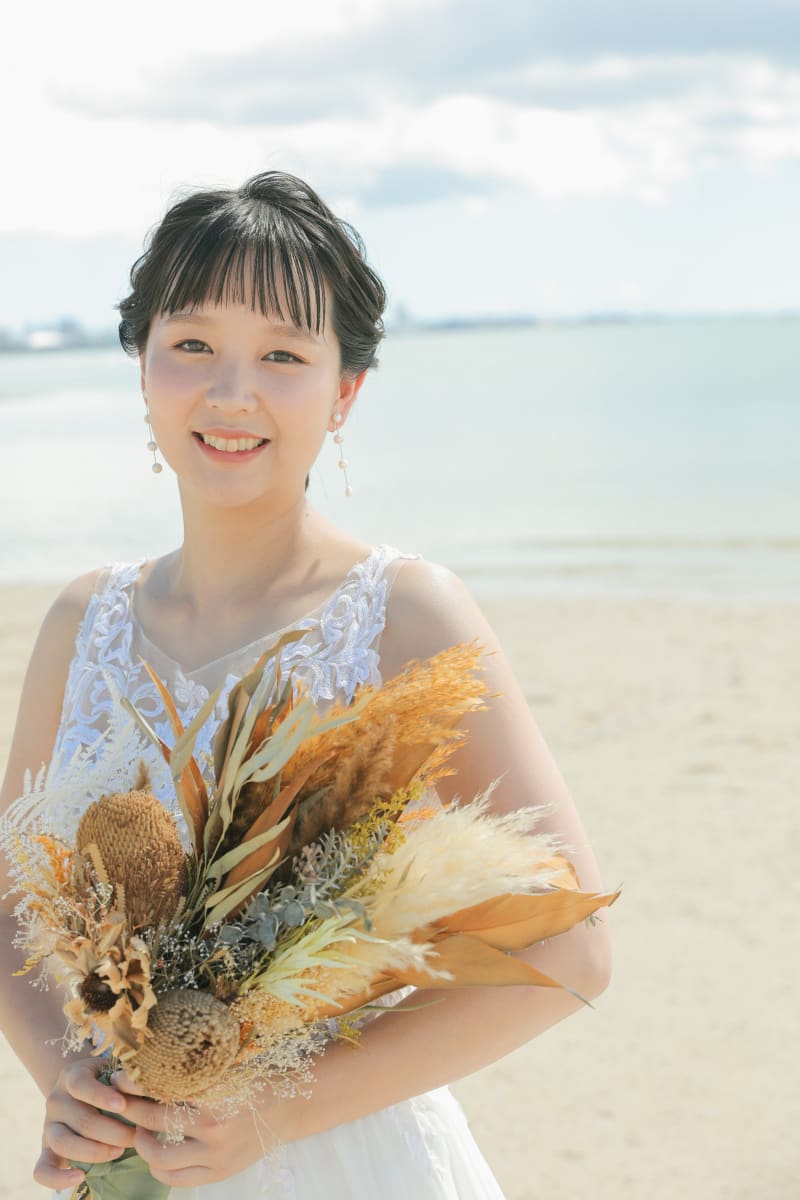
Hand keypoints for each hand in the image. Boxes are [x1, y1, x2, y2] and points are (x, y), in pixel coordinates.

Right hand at [34, 1056, 134, 1190]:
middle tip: (135, 1136)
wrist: (84, 1090)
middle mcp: (56, 1099)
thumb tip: (139, 1086)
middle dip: (113, 1132)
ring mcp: (49, 1125)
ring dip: (95, 1151)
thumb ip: (126, 1079)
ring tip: (119, 1151)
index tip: (123, 1105)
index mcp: (72, 1075)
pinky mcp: (46, 1149)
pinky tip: (80, 1177)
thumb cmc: (109, 1081)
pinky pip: (42, 1169)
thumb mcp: (116, 1072)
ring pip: (63, 1142)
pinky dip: (58, 1178)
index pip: (80, 1084)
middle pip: (80, 1119)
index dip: (101, 1096)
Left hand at [113, 1070, 274, 1187]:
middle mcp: (215, 1125)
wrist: (290, 1108)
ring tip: (139, 1128)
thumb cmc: (255, 1080)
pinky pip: (176, 1179)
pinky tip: (155, 1152)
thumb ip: (194, 1068)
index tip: (121, 1077)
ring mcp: (216, 1154)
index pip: (162, 1088)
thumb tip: (149, 1061)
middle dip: (130, 1109)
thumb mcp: (228, 1066)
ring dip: (141, 1142)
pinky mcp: (218, 1173)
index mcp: (217, 1091)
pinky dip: (158, 1168)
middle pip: (155, 1119)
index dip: (136, 1084)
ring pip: (160, 1157)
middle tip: (121, 1101)